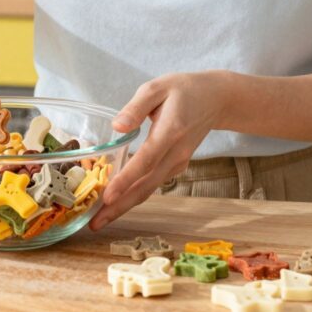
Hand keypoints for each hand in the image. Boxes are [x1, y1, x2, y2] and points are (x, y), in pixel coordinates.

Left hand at [89, 71, 232, 230]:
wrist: (217, 99)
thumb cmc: (183, 89)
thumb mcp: (158, 88)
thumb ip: (136, 107)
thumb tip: (117, 126)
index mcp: (170, 132)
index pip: (145, 161)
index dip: (126, 180)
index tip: (107, 197)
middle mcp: (175, 154)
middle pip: (145, 185)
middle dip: (119, 206)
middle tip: (94, 224)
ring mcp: (177, 163)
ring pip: (148, 189)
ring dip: (124, 206)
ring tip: (100, 220)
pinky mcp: (175, 166)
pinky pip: (152, 184)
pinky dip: (133, 196)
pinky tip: (115, 203)